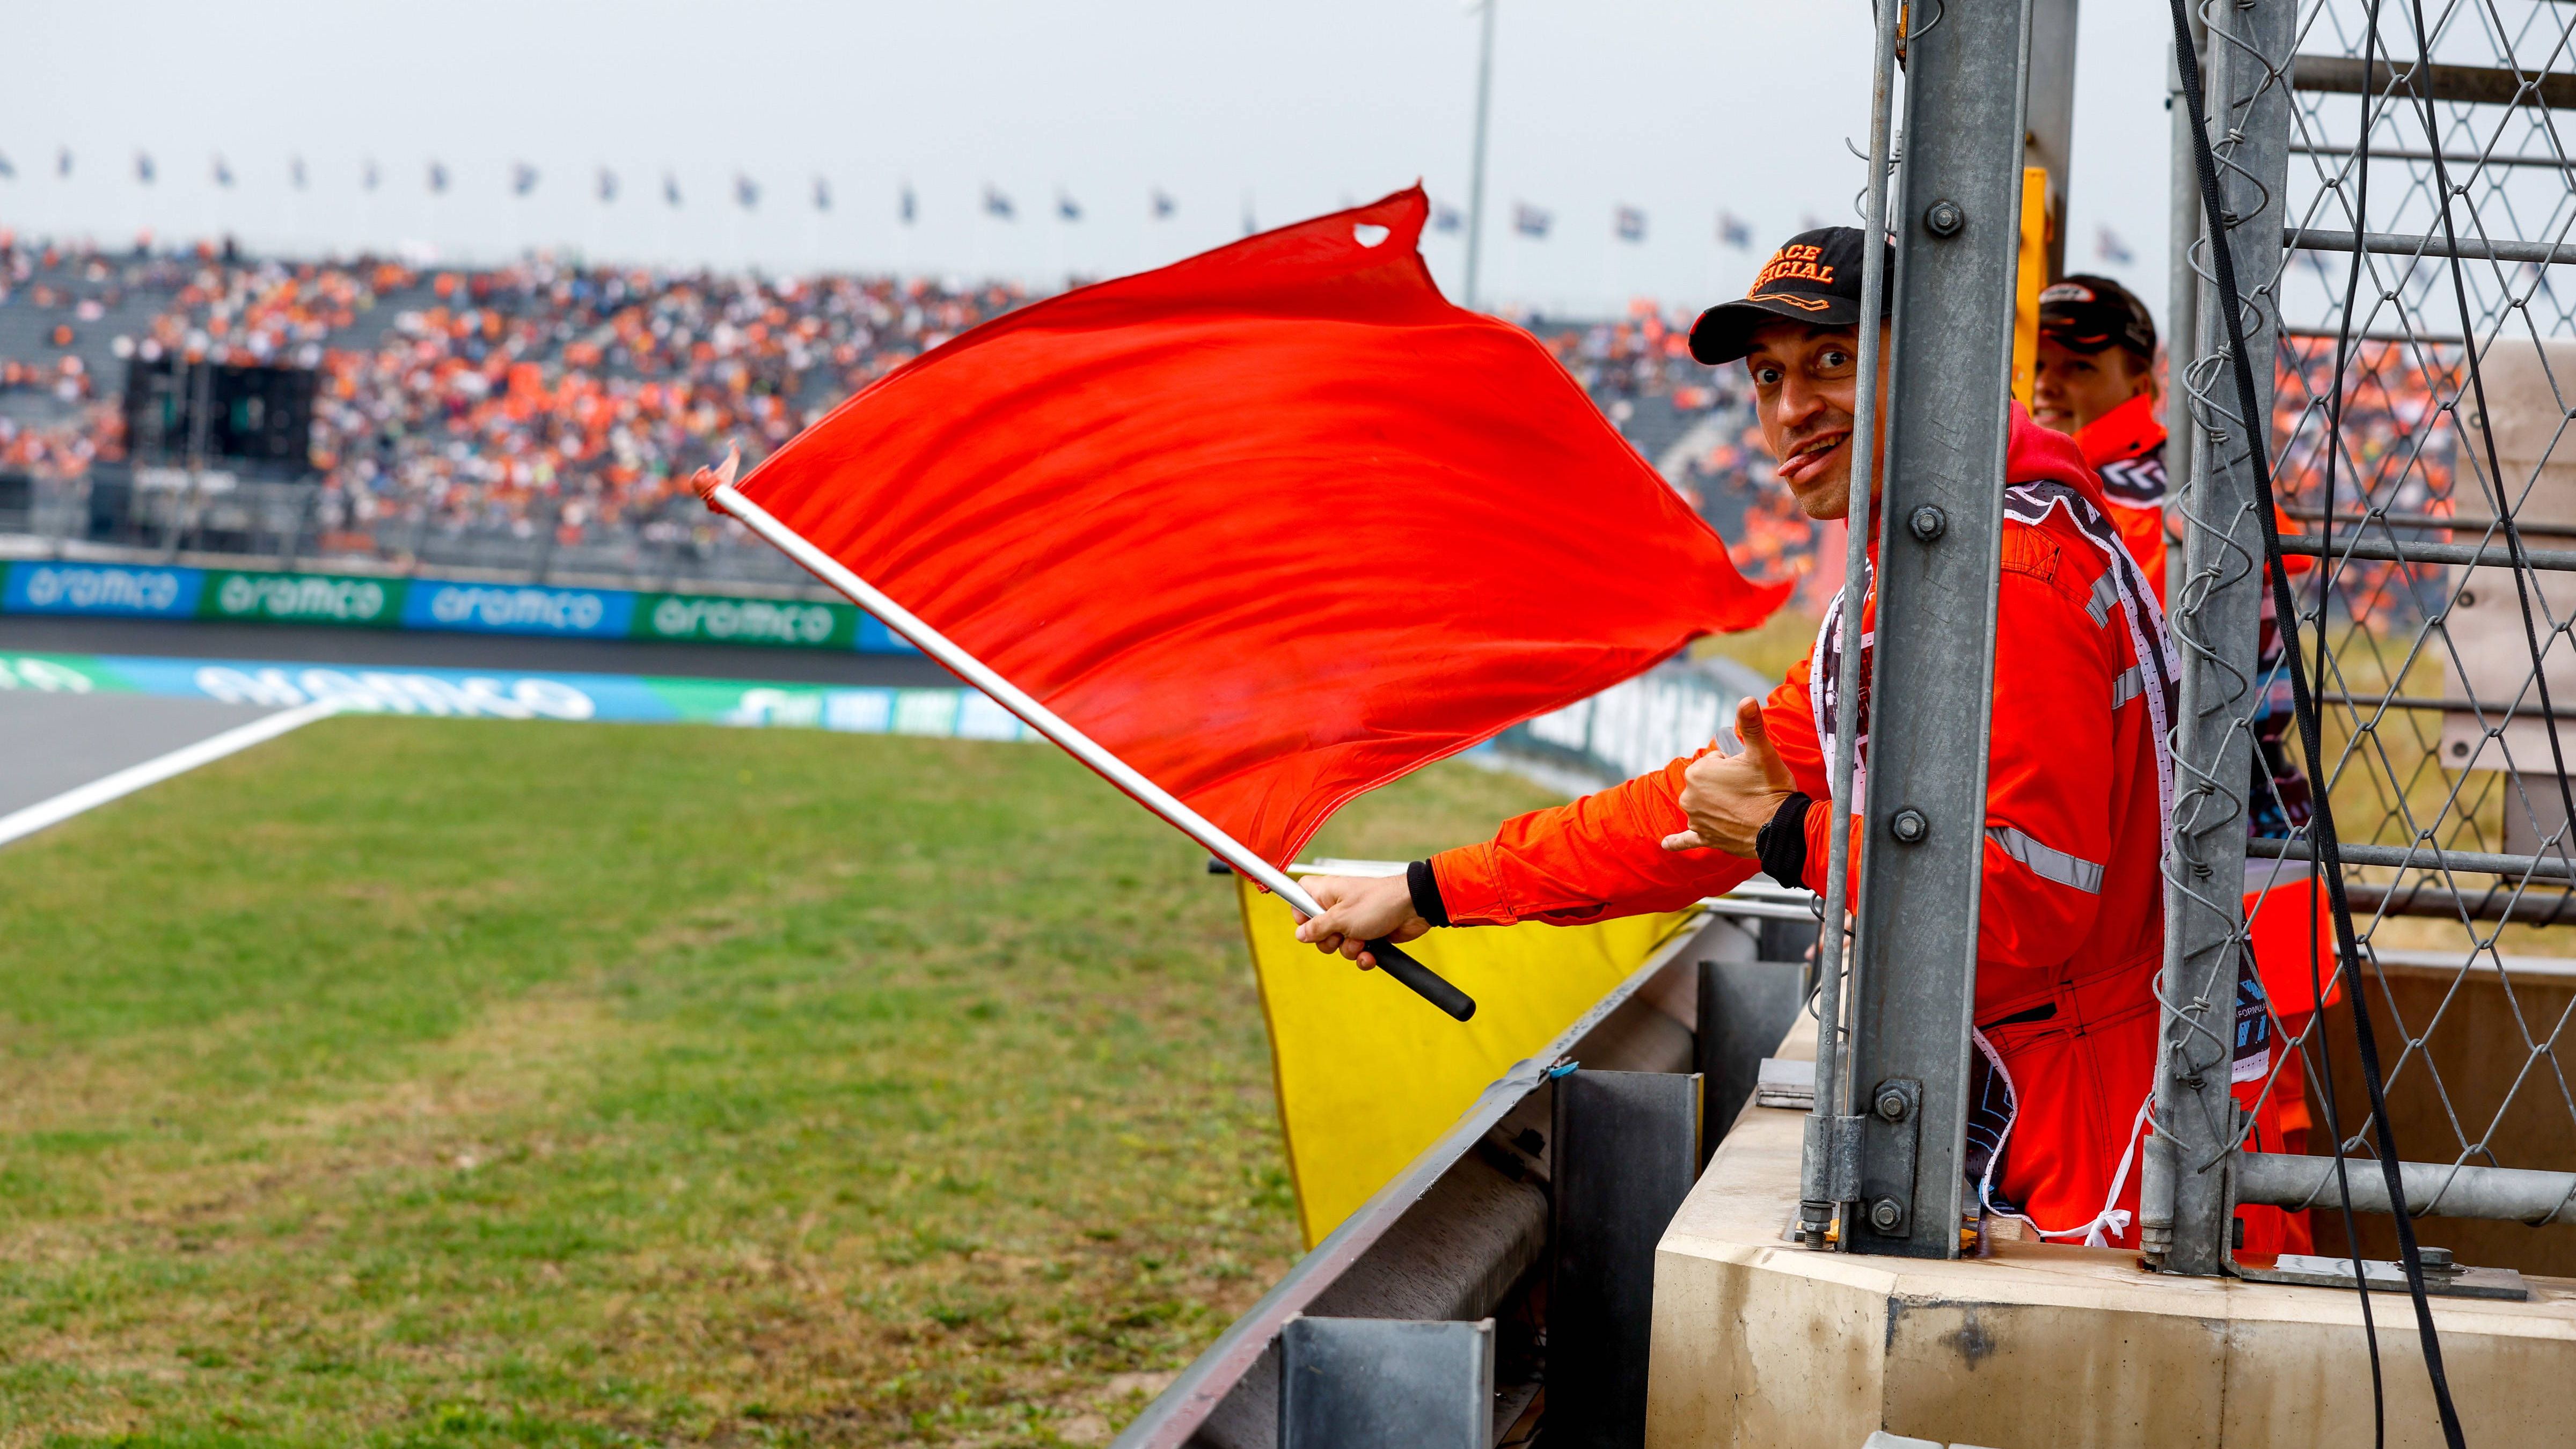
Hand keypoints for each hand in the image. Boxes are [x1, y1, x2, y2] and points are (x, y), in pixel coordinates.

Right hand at [1292, 873, 1428, 970]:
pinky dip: (1363, 955)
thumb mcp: (1341, 917)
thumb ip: (1317, 928)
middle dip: (1328, 941)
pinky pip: (1357, 950)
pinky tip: (1371, 954)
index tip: (1307, 923)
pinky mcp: (1369, 933)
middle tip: (1340, 935)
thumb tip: (1300, 934)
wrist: (1414, 907)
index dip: (1299, 911)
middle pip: (1317, 929)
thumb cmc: (1378, 902)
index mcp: (1327, 892)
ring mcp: (1354, 920)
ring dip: (1349, 949)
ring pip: (1338, 944)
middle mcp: (1338, 905)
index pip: (1300, 895)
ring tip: (1362, 941)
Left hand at [1661, 696, 1795, 856]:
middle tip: (1748, 790)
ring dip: (1717, 805)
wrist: (1780, 828)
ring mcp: (1696, 819)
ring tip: (1742, 807)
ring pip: (1703, 804)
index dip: (1733, 765)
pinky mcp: (1705, 838)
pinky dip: (1677, 841)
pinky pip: (1685, 839)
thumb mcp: (1762, 752)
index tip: (1748, 774)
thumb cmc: (1770, 788)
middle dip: (1725, 784)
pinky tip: (1665, 843)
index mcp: (1697, 772)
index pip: (1714, 761)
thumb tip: (1747, 699)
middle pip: (1707, 782)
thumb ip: (1751, 724)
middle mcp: (1689, 796)